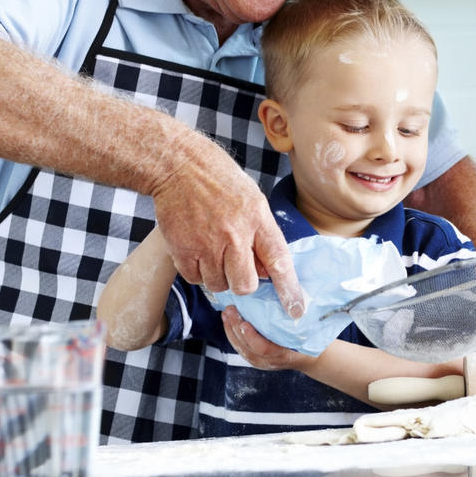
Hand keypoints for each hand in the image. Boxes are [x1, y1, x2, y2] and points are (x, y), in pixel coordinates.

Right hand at [151, 136, 304, 317]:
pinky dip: (198, 272)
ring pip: (219, 285)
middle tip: (237, 268)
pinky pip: (195, 279)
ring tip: (214, 251)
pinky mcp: (183, 249)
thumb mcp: (253, 200)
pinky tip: (197, 251)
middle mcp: (234, 235)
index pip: (279, 262)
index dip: (289, 290)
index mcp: (257, 219)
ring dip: (219, 276)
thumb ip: (261, 236)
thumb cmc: (220, 181)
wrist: (179, 166)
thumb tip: (265, 272)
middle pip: (245, 284)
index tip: (296, 310)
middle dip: (243, 283)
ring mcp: (207, 244)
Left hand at [221, 306, 311, 371]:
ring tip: (226, 314)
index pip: (265, 349)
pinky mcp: (256, 360)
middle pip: (248, 348)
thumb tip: (288, 292)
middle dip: (235, 329)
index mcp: (286, 354)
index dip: (252, 337)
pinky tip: (229, 322)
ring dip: (231, 331)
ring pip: (242, 349)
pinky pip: (241, 348)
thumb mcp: (307, 329)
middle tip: (230, 310)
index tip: (244, 322)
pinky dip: (233, 334)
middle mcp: (272, 361)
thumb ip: (295, 317)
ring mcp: (263, 363)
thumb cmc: (310, 339)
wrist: (311, 357)